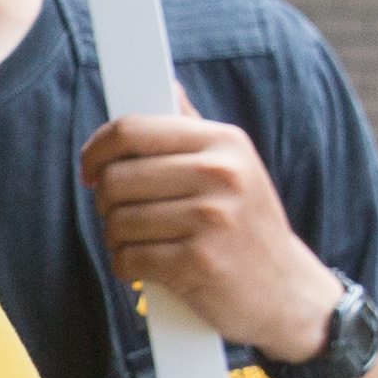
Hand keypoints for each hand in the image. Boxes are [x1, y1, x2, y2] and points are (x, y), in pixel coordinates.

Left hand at [82, 110, 339, 363]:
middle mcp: (221, 175)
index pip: (133, 130)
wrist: (288, 293)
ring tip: (142, 242)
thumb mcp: (236, 168)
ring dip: (117, 238)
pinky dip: (127, 267)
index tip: (89, 168)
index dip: (97, 149)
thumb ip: (195, 129)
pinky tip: (148, 268)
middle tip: (118, 214)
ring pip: (118, 221)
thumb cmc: (248, 227)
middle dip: (106, 201)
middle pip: (117, 178)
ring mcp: (212, 219)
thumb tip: (165, 84)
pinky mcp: (199, 263)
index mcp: (224, 143)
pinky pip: (128, 259)